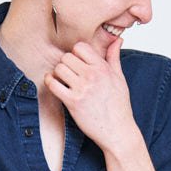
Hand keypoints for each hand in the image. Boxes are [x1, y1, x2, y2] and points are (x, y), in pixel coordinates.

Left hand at [42, 34, 137, 153]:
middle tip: (70, 74)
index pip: (80, 47)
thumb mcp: (120, 78)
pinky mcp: (73, 102)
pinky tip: (54, 84)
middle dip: (66, 64)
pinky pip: (53, 85)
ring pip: (59, 69)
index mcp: (103, 68)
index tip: (78, 63)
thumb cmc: (119, 106)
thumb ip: (114, 57)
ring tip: (63, 80)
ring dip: (58, 73)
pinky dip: (50, 82)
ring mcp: (82, 89)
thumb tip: (117, 40)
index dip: (76, 54)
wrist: (117, 131)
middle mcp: (92, 76)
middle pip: (67, 57)